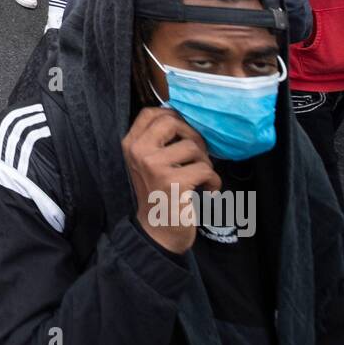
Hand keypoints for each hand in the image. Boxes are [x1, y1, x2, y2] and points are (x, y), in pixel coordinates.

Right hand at [123, 107, 220, 254]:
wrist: (157, 231)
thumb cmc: (158, 194)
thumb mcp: (148, 163)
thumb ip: (158, 140)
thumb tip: (186, 118)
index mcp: (130, 145)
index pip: (151, 113)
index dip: (173, 117)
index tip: (183, 135)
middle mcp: (138, 152)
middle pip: (173, 121)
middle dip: (193, 137)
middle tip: (196, 156)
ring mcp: (154, 167)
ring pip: (194, 147)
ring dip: (205, 163)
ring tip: (200, 178)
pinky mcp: (173, 182)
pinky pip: (205, 169)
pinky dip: (213, 181)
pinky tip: (207, 191)